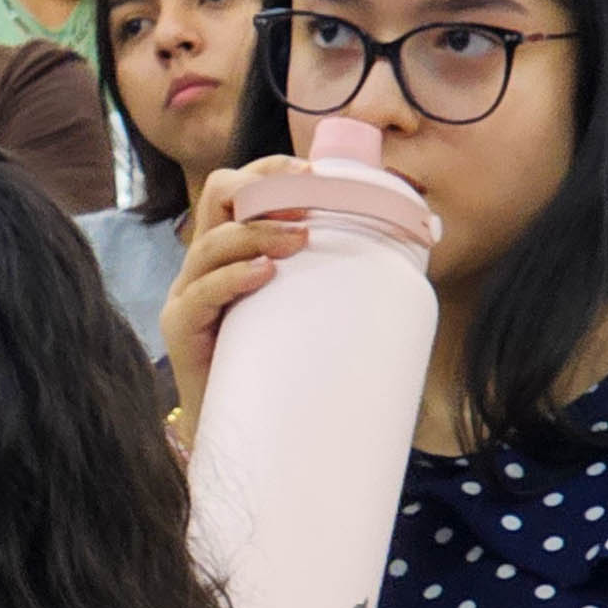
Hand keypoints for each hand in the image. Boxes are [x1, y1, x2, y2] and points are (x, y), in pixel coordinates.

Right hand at [162, 154, 317, 427]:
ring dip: (258, 232)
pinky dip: (232, 277)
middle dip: (262, 186)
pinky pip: (201, 293)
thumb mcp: (308, 308)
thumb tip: (425, 238)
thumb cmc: (281, 370)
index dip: (269, 169)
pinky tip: (263, 273)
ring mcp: (188, 296)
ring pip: (211, 241)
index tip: (312, 169)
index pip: (237, 188)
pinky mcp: (181, 330)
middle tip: (307, 198)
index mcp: (231, 253)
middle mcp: (204, 265)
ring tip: (300, 239)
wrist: (241, 438)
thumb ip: (340, 274)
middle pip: (216, 196)